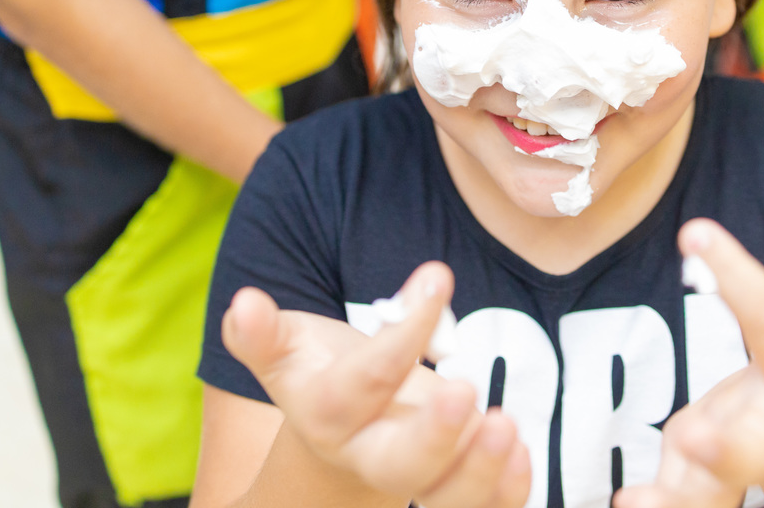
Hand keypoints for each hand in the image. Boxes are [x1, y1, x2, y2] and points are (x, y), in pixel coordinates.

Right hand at [222, 263, 531, 507]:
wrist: (340, 437)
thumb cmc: (321, 376)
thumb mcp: (289, 349)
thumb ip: (265, 334)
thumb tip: (244, 304)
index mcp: (327, 415)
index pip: (361, 383)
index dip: (401, 334)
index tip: (437, 277)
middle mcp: (369, 456)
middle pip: (398, 466)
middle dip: (433, 436)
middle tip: (465, 391)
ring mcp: (413, 481)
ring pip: (444, 499)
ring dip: (480, 471)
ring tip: (505, 425)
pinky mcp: (449, 490)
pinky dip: (504, 492)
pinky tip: (519, 451)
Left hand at [615, 219, 763, 506]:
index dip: (740, 279)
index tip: (696, 230)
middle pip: (755, 446)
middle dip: (727, 449)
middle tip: (694, 440)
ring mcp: (742, 461)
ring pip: (713, 487)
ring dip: (680, 496)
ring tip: (640, 502)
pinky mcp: (709, 481)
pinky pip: (686, 497)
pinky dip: (662, 504)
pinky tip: (631, 503)